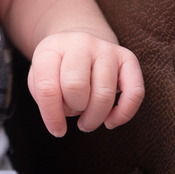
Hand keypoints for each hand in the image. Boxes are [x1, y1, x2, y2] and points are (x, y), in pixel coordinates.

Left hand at [29, 31, 143, 136]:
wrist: (80, 44)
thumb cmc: (58, 69)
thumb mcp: (40, 78)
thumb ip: (44, 97)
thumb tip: (60, 119)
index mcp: (51, 48)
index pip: (47, 87)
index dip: (52, 115)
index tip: (57, 130)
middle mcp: (80, 43)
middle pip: (76, 87)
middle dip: (75, 110)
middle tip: (75, 114)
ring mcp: (105, 49)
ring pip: (104, 94)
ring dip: (95, 117)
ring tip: (88, 121)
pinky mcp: (128, 58)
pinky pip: (134, 92)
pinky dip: (123, 114)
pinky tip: (110, 121)